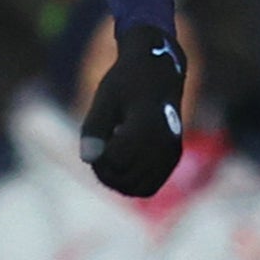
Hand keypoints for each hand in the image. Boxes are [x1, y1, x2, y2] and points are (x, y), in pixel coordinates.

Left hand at [79, 20, 186, 195]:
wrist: (160, 71)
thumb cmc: (127, 82)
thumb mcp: (104, 99)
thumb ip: (94, 128)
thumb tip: (87, 159)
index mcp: (146, 125)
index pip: (113, 160)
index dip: (96, 155)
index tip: (94, 136)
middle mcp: (164, 143)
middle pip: (124, 178)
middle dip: (103, 170)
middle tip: (98, 146)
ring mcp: (170, 153)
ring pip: (136, 188)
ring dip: (117, 180)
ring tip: (110, 155)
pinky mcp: (173, 158)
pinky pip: (148, 186)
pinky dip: (132, 182)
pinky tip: (124, 161)